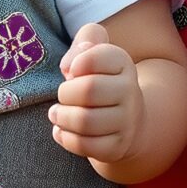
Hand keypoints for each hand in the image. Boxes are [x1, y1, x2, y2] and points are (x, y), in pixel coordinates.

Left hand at [49, 22, 142, 164]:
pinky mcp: (117, 147)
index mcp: (123, 63)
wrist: (127, 119)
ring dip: (61, 117)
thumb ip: (85, 40)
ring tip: (56, 114)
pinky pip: (85, 145)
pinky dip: (65, 138)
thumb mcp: (93, 52)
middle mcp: (130, 91)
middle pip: (88, 90)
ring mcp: (127, 122)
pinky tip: (60, 131)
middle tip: (61, 96)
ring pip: (85, 121)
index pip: (96, 56)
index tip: (72, 70)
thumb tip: (71, 66)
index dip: (76, 62)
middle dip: (65, 93)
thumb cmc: (99, 80)